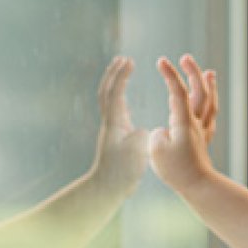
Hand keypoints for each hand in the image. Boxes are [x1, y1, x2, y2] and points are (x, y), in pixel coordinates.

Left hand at [92, 56, 147, 188]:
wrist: (107, 187)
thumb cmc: (122, 172)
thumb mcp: (135, 154)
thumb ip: (139, 138)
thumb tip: (141, 130)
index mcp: (114, 123)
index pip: (116, 92)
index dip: (122, 75)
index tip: (129, 60)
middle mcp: (110, 122)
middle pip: (107, 91)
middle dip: (114, 73)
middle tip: (122, 59)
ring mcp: (111, 129)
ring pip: (109, 100)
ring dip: (114, 84)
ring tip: (123, 73)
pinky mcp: (114, 137)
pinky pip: (115, 111)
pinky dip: (119, 99)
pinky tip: (126, 101)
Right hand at [148, 53, 219, 193]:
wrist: (198, 187)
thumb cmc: (176, 171)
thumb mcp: (157, 151)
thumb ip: (157, 135)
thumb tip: (164, 131)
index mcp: (184, 122)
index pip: (177, 92)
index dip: (170, 74)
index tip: (161, 60)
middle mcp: (196, 123)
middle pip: (200, 91)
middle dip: (193, 72)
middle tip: (186, 58)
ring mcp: (202, 131)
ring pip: (210, 103)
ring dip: (209, 85)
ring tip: (209, 72)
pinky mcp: (204, 140)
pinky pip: (210, 117)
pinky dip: (210, 105)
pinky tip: (208, 102)